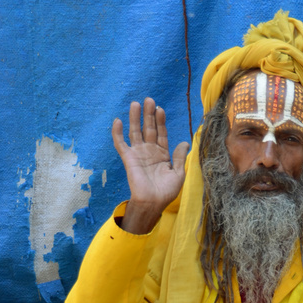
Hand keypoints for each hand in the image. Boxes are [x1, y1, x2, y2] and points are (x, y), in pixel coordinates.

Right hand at [112, 98, 189, 232]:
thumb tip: (184, 142)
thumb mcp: (178, 173)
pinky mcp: (128, 158)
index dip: (160, 122)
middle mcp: (149, 151)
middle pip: (148, 129)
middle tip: (149, 100)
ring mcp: (138, 154)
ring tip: (136, 104)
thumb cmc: (166, 192)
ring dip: (135, 118)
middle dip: (149, 115)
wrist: (153, 203)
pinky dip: (118, 133)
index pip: (161, 133)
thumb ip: (179, 157)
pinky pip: (121, 143)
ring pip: (135, 132)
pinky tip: (118, 120)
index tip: (160, 109)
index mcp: (162, 155)